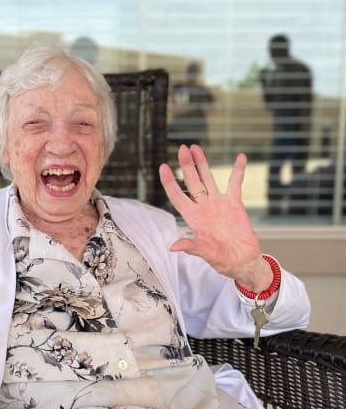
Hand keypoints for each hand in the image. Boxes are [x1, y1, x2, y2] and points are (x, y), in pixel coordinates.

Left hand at [159, 145, 271, 291]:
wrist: (244, 261)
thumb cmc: (224, 261)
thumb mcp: (207, 255)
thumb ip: (193, 247)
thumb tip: (173, 247)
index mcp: (194, 218)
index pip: (177, 196)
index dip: (170, 182)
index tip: (163, 167)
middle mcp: (203, 208)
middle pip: (192, 182)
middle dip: (186, 166)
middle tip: (182, 149)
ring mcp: (218, 204)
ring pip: (208, 179)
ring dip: (202, 163)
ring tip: (195, 147)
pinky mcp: (234, 204)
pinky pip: (235, 184)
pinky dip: (238, 171)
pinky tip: (240, 157)